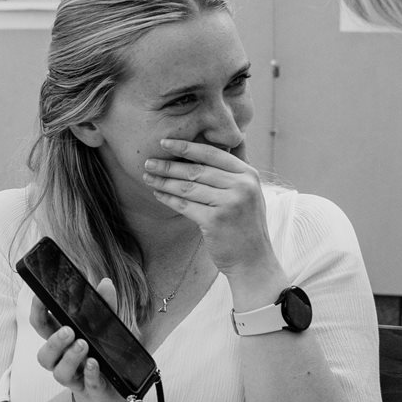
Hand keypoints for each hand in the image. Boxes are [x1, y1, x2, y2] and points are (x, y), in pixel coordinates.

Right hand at [29, 277, 130, 401]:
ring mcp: (75, 377)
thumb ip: (105, 307)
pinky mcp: (90, 389)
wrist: (115, 391)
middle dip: (53, 342)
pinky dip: (90, 373)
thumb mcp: (106, 328)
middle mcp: (62, 360)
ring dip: (69, 357)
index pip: (41, 326)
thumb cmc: (103, 355)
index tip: (41, 297)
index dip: (37, 312)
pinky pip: (86, 383)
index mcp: (62, 341)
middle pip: (44, 355)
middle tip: (68, 331)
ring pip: (59, 372)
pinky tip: (94, 363)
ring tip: (83, 345)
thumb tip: (105, 283)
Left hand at [142, 140, 275, 277]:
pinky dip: (168, 198)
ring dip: (164, 181)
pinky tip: (157, 194)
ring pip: (187, 187)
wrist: (253, 259)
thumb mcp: (248, 193)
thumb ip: (233, 172)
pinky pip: (184, 205)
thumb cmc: (245, 224)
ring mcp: (229, 203)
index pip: (213, 153)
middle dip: (169, 165)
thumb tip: (214, 144)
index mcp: (248, 174)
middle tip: (148, 161)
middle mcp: (241, 185)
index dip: (187, 147)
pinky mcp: (215, 220)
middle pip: (197, 169)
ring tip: (148, 176)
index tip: (165, 142)